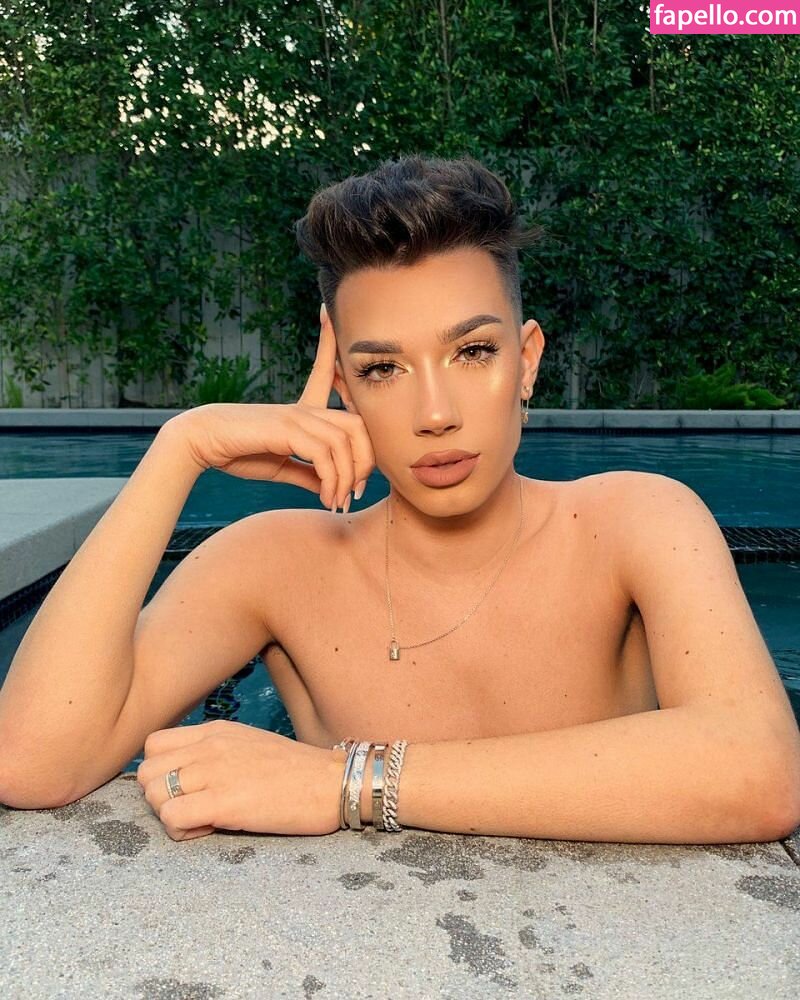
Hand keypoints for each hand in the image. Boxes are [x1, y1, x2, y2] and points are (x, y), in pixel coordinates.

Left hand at [136, 720, 346, 840]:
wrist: (330, 781)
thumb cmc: (295, 770)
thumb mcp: (248, 744)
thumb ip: (215, 752)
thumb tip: (188, 775)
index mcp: (215, 731)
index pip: (154, 745)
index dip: (160, 771)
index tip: (183, 788)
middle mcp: (208, 747)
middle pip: (146, 772)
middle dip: (160, 797)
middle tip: (190, 809)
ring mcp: (215, 772)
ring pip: (153, 794)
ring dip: (169, 815)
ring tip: (200, 822)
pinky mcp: (224, 802)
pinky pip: (172, 817)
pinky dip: (182, 831)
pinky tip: (209, 831)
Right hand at [163, 303, 375, 511]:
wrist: (202, 443)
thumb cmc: (237, 452)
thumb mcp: (281, 466)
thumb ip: (307, 473)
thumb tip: (328, 488)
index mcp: (302, 411)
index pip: (325, 370)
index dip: (329, 341)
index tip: (327, 311)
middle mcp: (304, 409)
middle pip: (357, 424)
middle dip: (365, 460)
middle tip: (357, 491)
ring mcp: (297, 415)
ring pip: (345, 442)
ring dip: (347, 478)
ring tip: (339, 501)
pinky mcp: (287, 428)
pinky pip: (325, 454)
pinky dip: (332, 481)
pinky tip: (326, 497)